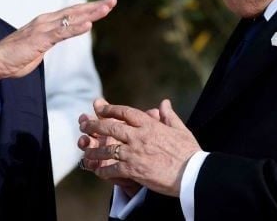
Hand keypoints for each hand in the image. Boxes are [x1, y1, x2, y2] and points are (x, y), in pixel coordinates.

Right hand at [0, 0, 115, 85]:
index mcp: (45, 23)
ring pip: (72, 18)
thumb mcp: (37, 48)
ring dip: (91, 13)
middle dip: (95, 6)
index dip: (89, 9)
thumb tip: (55, 40)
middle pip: (75, 11)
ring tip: (107, 8)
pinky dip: (76, 28)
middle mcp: (45, 21)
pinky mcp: (40, 39)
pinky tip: (89, 25)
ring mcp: (42, 29)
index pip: (71, 13)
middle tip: (113, 0)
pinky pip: (61, 33)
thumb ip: (48, 41)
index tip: (104, 6)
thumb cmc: (13, 58)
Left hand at [80, 98, 200, 197]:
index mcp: (149, 125)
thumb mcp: (180, 129)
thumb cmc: (189, 151)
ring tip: (86, 151)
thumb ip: (169, 115)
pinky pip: (113, 169)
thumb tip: (164, 103)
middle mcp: (139, 136)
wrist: (192, 173)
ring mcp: (134, 153)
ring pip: (108, 149)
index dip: (110, 109)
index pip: (125, 112)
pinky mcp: (134, 170)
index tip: (100, 108)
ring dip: (95, 150)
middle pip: (110, 128)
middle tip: (84, 124)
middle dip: (95, 125)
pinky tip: (99, 172)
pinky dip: (104, 170)